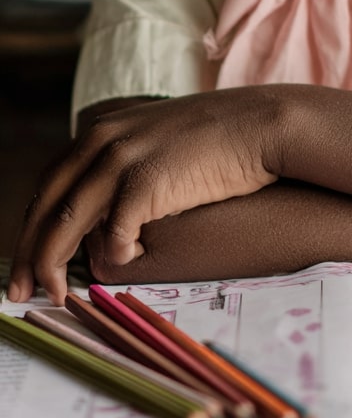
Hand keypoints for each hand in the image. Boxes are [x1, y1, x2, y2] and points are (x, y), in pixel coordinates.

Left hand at [9, 89, 285, 304]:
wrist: (260, 124)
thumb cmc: (219, 137)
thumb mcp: (157, 139)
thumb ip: (125, 162)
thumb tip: (105, 209)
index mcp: (101, 131)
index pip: (49, 184)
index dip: (32, 225)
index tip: (25, 259)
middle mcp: (102, 141)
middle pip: (47, 206)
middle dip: (29, 254)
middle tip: (19, 292)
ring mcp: (121, 159)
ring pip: (67, 223)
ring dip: (55, 265)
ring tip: (57, 293)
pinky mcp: (146, 181)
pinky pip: (113, 233)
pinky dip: (113, 254)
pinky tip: (127, 261)